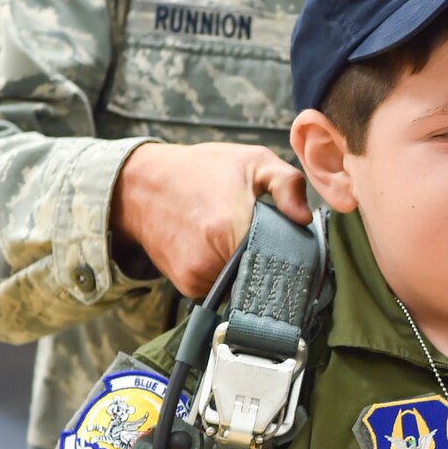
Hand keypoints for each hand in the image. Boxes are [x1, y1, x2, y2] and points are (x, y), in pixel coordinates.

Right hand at [111, 141, 309, 297]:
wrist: (142, 187)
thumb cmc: (200, 169)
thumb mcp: (251, 161)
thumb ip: (286, 183)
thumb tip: (305, 218)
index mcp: (231, 228)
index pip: (281, 258)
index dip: (292, 251)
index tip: (293, 241)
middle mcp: (212, 260)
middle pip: (263, 274)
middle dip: (271, 259)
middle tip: (266, 235)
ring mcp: (197, 277)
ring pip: (243, 283)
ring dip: (248, 267)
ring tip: (236, 238)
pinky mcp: (187, 287)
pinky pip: (222, 287)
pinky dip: (227, 272)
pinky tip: (219, 249)